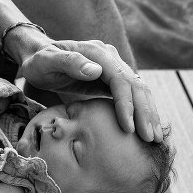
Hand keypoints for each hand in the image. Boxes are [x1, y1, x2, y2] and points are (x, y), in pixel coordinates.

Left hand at [21, 40, 161, 141]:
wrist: (38, 55)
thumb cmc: (39, 61)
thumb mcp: (46, 61)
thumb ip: (68, 62)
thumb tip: (96, 71)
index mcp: (97, 53)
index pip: (120, 80)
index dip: (127, 104)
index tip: (129, 128)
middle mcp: (110, 58)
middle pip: (136, 86)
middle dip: (145, 113)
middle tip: (151, 139)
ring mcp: (114, 68)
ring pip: (139, 91)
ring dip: (148, 114)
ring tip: (154, 138)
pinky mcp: (112, 80)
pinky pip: (131, 96)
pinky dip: (141, 112)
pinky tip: (146, 128)